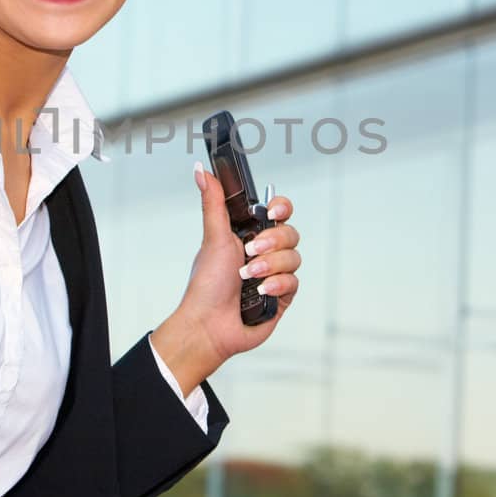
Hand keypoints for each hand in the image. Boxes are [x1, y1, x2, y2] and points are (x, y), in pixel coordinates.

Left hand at [152, 162, 301, 393]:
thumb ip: (214, 202)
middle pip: (290, 232)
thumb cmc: (206, 285)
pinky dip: (276, 285)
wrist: (209, 325)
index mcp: (249, 234)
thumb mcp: (213, 237)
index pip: (278, 211)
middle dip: (272, 242)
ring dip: (270, 266)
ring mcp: (274, 273)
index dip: (281, 207)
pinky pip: (294, 282)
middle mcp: (264, 251)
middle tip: (250, 252)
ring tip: (249, 276)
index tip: (273, 211)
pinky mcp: (282, 295)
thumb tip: (201, 171)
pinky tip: (261, 292)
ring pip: (294, 257)